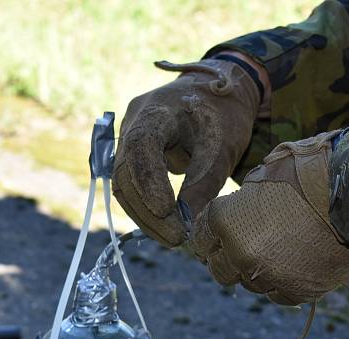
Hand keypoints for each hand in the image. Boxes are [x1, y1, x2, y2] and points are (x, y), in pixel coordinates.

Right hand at [112, 58, 260, 246]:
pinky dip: (146, 207)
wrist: (218, 91)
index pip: (141, 147)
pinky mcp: (133, 154)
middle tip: (176, 238)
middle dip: (148, 211)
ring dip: (144, 215)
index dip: (149, 182)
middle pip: (126, 172)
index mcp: (156, 110)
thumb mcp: (223, 148)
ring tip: (173, 238)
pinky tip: (166, 226)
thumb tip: (187, 225)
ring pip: (124, 184)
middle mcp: (133, 122)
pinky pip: (131, 184)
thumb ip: (203, 184)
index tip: (168, 213)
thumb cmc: (224, 115)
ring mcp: (128, 138)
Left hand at [190, 131, 348, 304]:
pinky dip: (282, 282)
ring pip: (249, 283)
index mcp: (226, 220)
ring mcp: (268, 276)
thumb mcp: (267, 172)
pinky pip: (277, 294)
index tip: (216, 233)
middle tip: (245, 245)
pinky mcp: (296, 292)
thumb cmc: (313, 172)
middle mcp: (240, 253)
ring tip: (279, 249)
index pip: (200, 237)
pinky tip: (296, 263)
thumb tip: (236, 209)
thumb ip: (243, 198)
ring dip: (257, 270)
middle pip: (218, 268)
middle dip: (227, 257)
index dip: (208, 234)